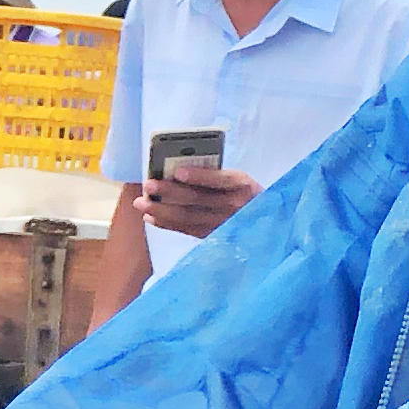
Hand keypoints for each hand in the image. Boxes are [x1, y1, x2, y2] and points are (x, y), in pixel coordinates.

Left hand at [141, 165, 261, 239]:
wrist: (268, 222)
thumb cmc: (246, 193)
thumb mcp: (240, 179)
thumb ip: (215, 176)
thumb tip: (177, 173)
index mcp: (242, 185)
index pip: (220, 180)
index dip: (199, 176)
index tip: (178, 172)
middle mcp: (234, 207)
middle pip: (197, 199)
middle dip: (169, 192)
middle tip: (148, 185)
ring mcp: (223, 225)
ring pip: (188, 217)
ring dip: (161, 210)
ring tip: (141, 202)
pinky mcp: (214, 237)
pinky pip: (187, 230)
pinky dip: (167, 224)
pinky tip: (151, 217)